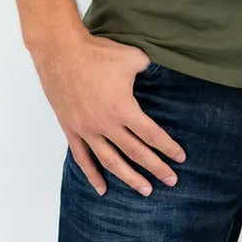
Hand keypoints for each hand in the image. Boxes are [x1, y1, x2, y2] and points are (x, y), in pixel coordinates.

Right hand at [31, 35, 186, 197]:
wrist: (61, 51)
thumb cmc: (98, 53)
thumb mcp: (133, 57)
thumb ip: (150, 69)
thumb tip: (161, 72)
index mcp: (123, 108)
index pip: (152, 135)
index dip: (168, 148)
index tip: (180, 158)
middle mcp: (106, 124)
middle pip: (136, 153)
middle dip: (156, 168)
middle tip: (171, 181)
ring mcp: (87, 130)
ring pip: (111, 162)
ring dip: (129, 178)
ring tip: (145, 190)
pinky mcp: (71, 129)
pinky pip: (82, 158)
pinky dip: (92, 175)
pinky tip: (103, 188)